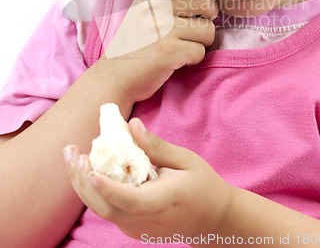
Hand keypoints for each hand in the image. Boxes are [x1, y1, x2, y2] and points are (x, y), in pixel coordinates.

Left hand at [64, 118, 231, 241]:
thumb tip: (132, 125)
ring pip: (103, 211)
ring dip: (83, 185)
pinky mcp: (133, 228)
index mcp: (165, 201)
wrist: (212, 220)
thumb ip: (157, 146)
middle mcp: (147, 220)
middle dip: (83, 182)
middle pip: (107, 208)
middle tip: (73, 153)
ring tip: (73, 158)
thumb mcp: (186, 160)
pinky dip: (94, 192)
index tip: (90, 169)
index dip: (109, 188)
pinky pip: (108, 211)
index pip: (131, 200)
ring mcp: (138, 228)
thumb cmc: (202, 184)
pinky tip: (89, 170)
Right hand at [99, 0, 217, 103]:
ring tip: (184, 46)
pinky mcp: (168, 52)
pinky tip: (178, 59)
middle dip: (208, 18)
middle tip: (196, 27)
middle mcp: (154, 8)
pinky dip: (193, 59)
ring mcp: (162, 29)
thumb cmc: (135, 43)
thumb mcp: (142, 11)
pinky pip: (200, 51)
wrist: (114, 77)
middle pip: (205, 3)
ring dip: (201, 42)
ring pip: (208, 30)